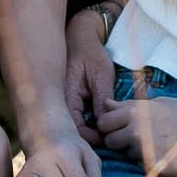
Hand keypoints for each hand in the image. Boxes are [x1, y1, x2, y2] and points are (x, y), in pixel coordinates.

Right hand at [64, 8, 116, 147]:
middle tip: (112, 135)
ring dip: (93, 129)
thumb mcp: (100, 75)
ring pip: (78, 125)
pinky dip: (92, 120)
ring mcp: (67, 102)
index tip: (108, 137)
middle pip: (75, 130)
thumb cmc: (90, 54)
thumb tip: (105, 123)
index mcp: (66, 97)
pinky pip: (81, 117)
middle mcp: (63, 103)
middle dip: (92, 136)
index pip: (75, 128)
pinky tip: (105, 117)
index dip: (91, 137)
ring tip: (111, 127)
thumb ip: (102, 99)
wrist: (81, 38)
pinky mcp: (73, 101)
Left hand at [94, 93, 176, 176]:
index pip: (102, 122)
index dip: (107, 127)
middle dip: (117, 142)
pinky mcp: (154, 166)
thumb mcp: (157, 102)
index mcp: (135, 110)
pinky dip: (148, 163)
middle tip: (133, 141)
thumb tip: (106, 104)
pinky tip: (163, 155)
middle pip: (109, 141)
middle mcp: (135, 129)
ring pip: (125, 155)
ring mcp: (145, 148)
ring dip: (134, 153)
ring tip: (155, 146)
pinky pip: (141, 166)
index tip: (117, 128)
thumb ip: (129, 106)